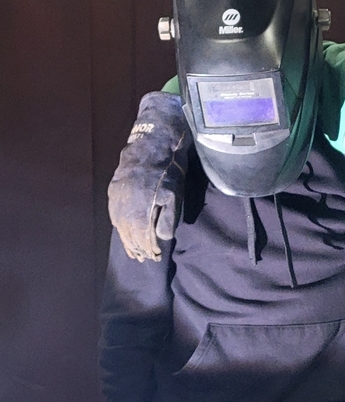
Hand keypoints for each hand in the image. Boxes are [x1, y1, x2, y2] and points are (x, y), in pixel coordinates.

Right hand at [108, 92, 190, 262]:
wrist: (151, 143)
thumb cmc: (168, 171)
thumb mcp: (174, 195)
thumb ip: (167, 219)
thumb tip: (161, 239)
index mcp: (139, 208)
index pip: (142, 237)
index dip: (148, 249)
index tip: (155, 257)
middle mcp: (123, 205)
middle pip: (128, 233)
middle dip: (136, 247)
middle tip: (144, 258)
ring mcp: (116, 196)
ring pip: (119, 225)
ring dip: (126, 239)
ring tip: (133, 251)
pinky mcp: (113, 188)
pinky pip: (113, 213)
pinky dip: (119, 226)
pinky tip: (123, 231)